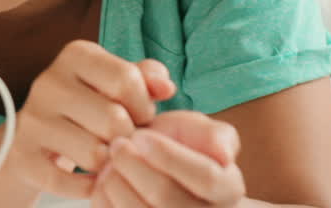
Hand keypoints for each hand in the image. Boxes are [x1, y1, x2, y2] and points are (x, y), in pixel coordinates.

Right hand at [9, 40, 175, 197]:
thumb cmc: (91, 105)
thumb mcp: (117, 83)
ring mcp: (32, 119)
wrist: (36, 135)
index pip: (126, 79)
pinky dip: (87, 187)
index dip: (143, 106)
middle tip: (120, 140)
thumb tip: (166, 87)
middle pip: (113, 120)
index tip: (137, 115)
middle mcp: (48, 82)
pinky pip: (69, 183)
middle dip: (127, 138)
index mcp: (75, 55)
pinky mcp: (21, 155)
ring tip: (104, 156)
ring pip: (94, 154)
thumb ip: (146, 78)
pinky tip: (87, 178)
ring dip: (108, 164)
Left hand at [92, 112, 243, 206]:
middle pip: (165, 196)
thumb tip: (223, 153)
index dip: (168, 155)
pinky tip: (105, 182)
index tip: (140, 137)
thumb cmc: (182, 150)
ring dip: (115, 181)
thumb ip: (215, 135)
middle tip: (118, 144)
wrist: (165, 176)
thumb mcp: (201, 131)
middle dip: (132, 164)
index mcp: (228, 189)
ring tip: (110, 162)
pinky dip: (102, 197)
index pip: (206, 177)